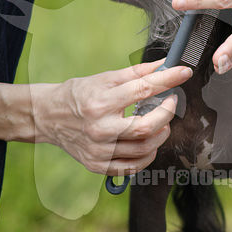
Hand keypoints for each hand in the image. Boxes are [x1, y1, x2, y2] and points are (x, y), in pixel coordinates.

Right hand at [32, 60, 191, 175]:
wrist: (48, 117)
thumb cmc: (78, 95)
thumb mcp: (104, 78)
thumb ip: (136, 73)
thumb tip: (164, 65)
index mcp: (100, 102)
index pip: (142, 90)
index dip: (168, 80)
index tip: (183, 73)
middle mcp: (99, 129)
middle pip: (146, 128)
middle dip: (167, 114)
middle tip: (170, 103)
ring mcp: (99, 150)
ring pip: (144, 149)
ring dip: (161, 134)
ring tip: (162, 123)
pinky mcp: (99, 165)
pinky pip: (133, 167)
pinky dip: (148, 155)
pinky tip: (150, 143)